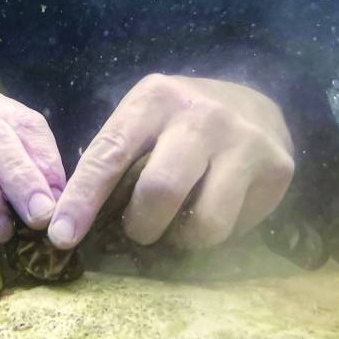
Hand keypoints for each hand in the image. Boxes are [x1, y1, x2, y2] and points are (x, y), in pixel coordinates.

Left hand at [47, 74, 293, 250]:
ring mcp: (244, 140)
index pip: (110, 154)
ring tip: (178, 225)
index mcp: (155, 99)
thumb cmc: (179, 121)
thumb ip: (112, 160)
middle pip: (160, 191)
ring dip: (182, 239)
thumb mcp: (143, 120)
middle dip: (140, 226)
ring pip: (205, 222)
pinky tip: (216, 207)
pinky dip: (217, 233)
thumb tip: (69, 224)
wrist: (253, 104)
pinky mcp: (277, 168)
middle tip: (140, 229)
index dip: (82, 200)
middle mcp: (201, 115)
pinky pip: (237, 227)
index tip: (61, 236)